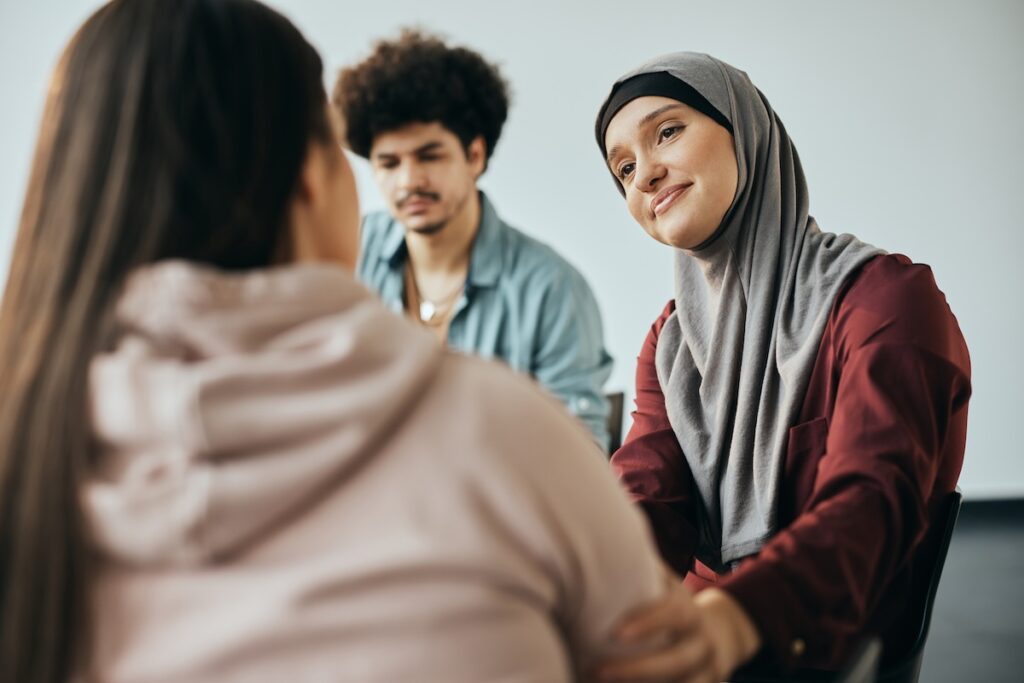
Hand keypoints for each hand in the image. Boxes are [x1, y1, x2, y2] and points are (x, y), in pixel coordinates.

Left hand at [596, 577, 760, 682]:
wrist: (717, 636)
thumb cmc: (672, 606)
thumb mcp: (665, 587)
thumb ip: (642, 572)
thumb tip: (604, 538)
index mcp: (690, 612)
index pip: (675, 614)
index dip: (649, 622)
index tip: (616, 633)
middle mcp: (702, 644)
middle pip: (676, 661)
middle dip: (636, 669)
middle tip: (596, 671)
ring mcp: (706, 673)